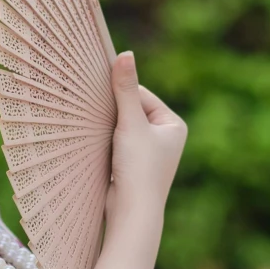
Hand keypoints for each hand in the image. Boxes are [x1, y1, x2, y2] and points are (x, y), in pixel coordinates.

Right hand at [106, 49, 185, 229]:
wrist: (131, 213)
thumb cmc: (138, 169)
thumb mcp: (131, 124)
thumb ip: (125, 90)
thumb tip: (125, 55)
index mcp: (174, 125)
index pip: (142, 96)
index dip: (121, 94)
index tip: (98, 90)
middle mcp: (166, 138)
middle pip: (133, 111)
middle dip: (114, 112)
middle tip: (94, 111)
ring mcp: (150, 154)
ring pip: (123, 129)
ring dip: (109, 128)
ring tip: (98, 132)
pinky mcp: (134, 167)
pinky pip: (119, 145)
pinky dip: (107, 142)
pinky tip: (98, 146)